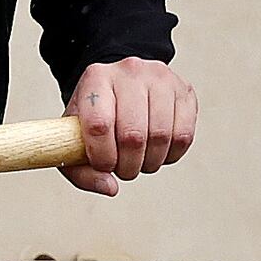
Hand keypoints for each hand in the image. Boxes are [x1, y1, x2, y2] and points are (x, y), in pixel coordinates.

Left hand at [64, 56, 196, 195]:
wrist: (122, 85)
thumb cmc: (97, 115)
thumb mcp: (76, 137)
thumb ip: (81, 171)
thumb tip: (110, 188)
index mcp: (96, 78)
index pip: (99, 125)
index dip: (102, 157)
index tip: (103, 165)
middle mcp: (130, 72)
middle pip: (133, 135)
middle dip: (128, 165)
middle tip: (123, 168)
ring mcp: (161, 78)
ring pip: (161, 136)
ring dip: (150, 162)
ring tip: (140, 161)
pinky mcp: (184, 91)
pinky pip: (183, 136)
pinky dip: (170, 155)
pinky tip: (158, 152)